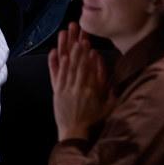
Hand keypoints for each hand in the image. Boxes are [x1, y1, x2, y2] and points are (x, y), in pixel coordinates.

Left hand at [49, 23, 112, 140]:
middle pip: (75, 62)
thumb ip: (108, 83)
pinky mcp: (57, 93)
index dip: (85, 52)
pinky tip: (55, 52)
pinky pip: (55, 75)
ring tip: (65, 34)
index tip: (85, 40)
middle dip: (75, 44)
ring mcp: (65, 90)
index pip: (87, 66)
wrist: (76, 135)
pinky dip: (55, 63)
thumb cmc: (95, 119)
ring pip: (65, 65)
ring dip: (65, 48)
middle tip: (75, 29)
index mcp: (90, 89)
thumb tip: (102, 62)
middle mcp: (76, 87)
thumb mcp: (109, 103)